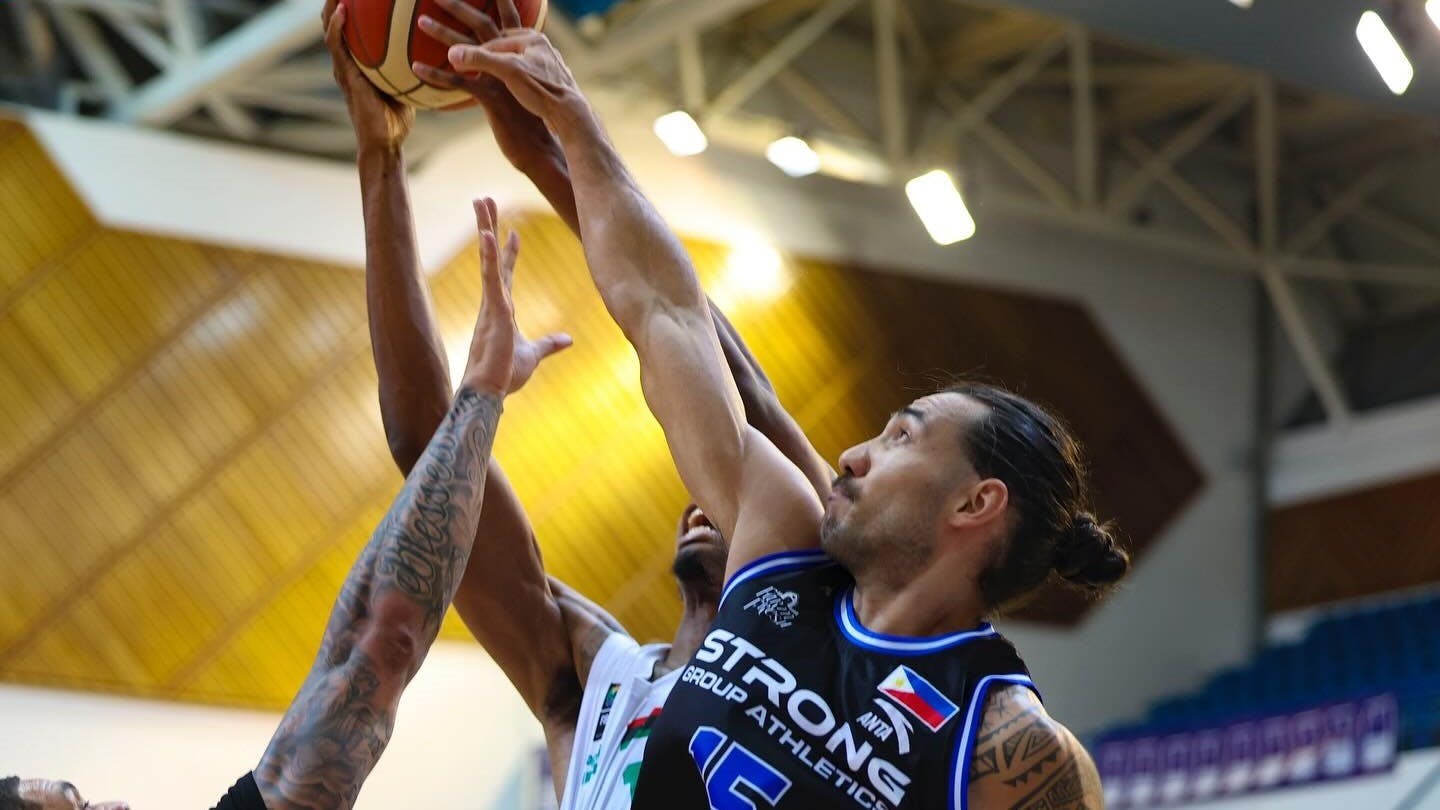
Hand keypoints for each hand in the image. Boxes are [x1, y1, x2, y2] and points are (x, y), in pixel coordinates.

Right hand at [323, 0, 413, 151]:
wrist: (385, 142)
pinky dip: (337, 26)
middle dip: (338, 0)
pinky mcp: (344, 75)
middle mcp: (347, 61)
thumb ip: (411, 67)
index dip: (352, 8)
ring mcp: (343, 67)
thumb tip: (435, 49)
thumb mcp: (406, 85)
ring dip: (331, 5)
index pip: (352, 28)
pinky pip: (337, 45)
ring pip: (330, 28)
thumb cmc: (397, 119)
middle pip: (336, 21)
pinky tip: (343, 10)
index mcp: (359, 62)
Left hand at [412, 0, 564, 173]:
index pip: (506, 18)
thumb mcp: (523, 93)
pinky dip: (436, 75)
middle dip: (460, 5)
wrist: (543, 147)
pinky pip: (459, 82)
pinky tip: (416, 68)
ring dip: (442, 32)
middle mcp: (509, 61)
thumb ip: (511, 75)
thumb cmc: (531, 122)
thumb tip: (502, 68)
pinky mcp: (491, 97)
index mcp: (519, 54)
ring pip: (466, 49)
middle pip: (482, 23)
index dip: (499, 2)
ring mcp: (500, 77)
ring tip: (421, 21)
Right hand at [461, 198, 571, 395]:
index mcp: (501, 309)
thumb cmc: (504, 375)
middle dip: (488, 227)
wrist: (489, 392)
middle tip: (484, 200)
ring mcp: (491, 303)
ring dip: (485, 228)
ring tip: (481, 202)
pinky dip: (491, 255)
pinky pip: (491, 277)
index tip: (511, 230)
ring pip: (488, 258)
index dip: (508, 252)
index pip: (505, 273)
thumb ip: (548, 344)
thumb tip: (567, 339)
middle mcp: (493, 301)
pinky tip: (490, 234)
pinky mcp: (493, 310)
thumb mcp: (533, 355)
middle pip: (492, 256)